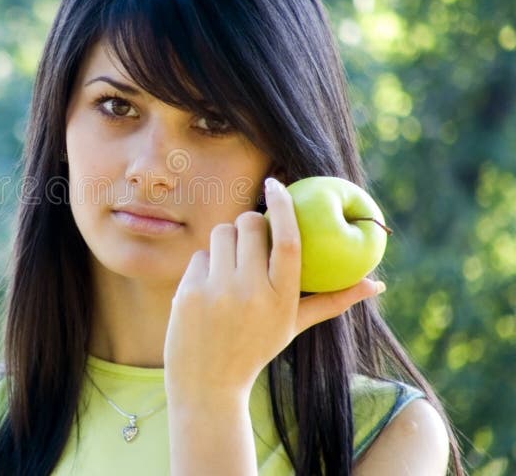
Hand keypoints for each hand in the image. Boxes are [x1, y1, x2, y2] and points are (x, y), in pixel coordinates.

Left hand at [163, 177, 382, 401]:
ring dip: (226, 242)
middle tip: (249, 240)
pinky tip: (207, 291)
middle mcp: (252, 292)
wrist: (208, 384)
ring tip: (228, 269)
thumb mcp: (294, 325)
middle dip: (250, 224)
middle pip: (250, 224)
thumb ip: (332, 301)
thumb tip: (378, 284)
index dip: (284, 206)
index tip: (277, 183)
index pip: (289, 239)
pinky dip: (205, 265)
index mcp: (283, 298)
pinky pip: (200, 255)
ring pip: (222, 232)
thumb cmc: (255, 348)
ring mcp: (218, 291)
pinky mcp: (190, 292)